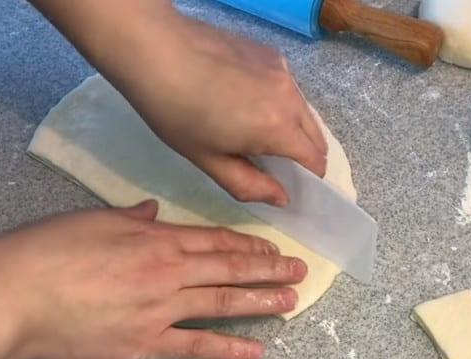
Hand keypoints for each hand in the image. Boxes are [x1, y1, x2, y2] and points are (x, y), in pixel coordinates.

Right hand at [0, 200, 305, 358]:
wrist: (16, 297)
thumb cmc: (47, 251)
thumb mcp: (92, 219)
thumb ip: (130, 218)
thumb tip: (151, 213)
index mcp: (157, 238)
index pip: (215, 240)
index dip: (248, 244)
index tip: (272, 247)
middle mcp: (169, 271)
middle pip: (229, 268)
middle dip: (268, 270)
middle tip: (299, 272)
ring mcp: (162, 309)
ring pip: (223, 303)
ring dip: (260, 303)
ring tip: (290, 303)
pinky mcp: (147, 343)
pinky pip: (196, 346)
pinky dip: (228, 349)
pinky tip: (255, 353)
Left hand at [112, 12, 327, 205]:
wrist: (154, 48)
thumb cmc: (175, 112)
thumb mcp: (208, 159)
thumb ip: (249, 184)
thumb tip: (281, 198)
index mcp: (277, 128)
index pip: (315, 160)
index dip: (309, 177)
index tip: (293, 183)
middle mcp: (289, 96)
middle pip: (315, 135)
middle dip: (304, 153)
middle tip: (274, 161)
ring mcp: (282, 70)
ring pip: (303, 109)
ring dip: (292, 125)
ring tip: (256, 129)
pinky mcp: (270, 53)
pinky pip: (287, 86)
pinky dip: (279, 100)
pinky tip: (246, 99)